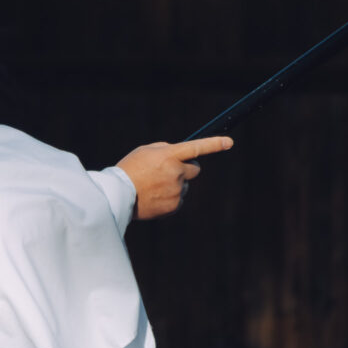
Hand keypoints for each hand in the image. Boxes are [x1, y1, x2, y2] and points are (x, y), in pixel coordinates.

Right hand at [116, 136, 232, 218]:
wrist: (118, 196)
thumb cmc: (129, 170)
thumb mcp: (145, 151)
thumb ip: (165, 149)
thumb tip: (181, 154)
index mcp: (169, 155)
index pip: (197, 147)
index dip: (215, 144)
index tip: (229, 142)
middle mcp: (176, 172)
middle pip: (195, 169)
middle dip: (186, 169)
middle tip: (168, 171)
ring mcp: (176, 190)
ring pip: (184, 185)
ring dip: (174, 184)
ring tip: (153, 187)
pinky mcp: (174, 205)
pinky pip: (178, 199)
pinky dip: (169, 198)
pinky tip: (154, 197)